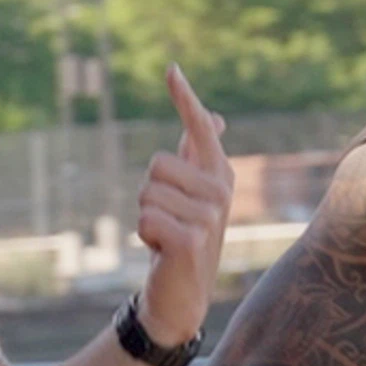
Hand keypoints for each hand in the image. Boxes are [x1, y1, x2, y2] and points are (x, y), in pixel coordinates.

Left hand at [134, 64, 235, 351]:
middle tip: (167, 221)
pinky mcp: (193, 239)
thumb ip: (200, 155)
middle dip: (149, 194)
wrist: (181, 295)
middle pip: (156, 165)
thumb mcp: (192, 195)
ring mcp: (210, 216)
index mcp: (220, 174)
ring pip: (147, 192)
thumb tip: (214, 116)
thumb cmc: (182, 239)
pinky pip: (146, 218)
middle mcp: (221, 191)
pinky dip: (145, 236)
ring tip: (165, 237)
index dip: (184, 99)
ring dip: (146, 218)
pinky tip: (162, 251)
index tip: (170, 69)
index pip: (199, 129)